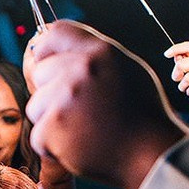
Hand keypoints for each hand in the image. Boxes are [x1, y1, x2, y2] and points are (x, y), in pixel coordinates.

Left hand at [23, 20, 187, 188]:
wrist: (152, 154)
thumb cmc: (143, 114)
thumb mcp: (127, 69)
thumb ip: (94, 57)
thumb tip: (62, 51)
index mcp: (100, 51)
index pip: (55, 33)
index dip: (47, 49)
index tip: (49, 63)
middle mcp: (80, 69)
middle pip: (40, 72)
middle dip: (52, 91)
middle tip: (81, 110)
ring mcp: (64, 99)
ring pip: (36, 106)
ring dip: (52, 120)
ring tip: (85, 129)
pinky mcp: (52, 129)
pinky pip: (38, 135)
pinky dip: (53, 146)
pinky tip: (81, 146)